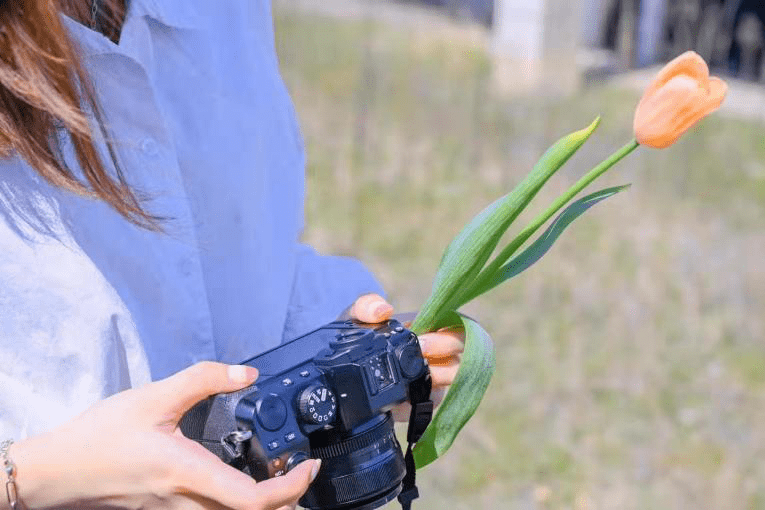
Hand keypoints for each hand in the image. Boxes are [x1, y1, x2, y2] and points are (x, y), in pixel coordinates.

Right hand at [10, 362, 319, 509]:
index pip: (253, 499)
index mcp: (188, 474)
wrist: (56, 471)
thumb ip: (203, 380)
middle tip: (306, 477)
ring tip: (286, 483)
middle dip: (288, 504)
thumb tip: (247, 374)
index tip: (310, 467)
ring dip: (266, 508)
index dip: (290, 488)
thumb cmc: (99, 438)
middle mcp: (187, 502)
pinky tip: (245, 486)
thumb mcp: (154, 397)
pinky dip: (240, 505)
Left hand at [348, 293, 464, 420]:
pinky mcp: (422, 401)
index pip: (458, 326)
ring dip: (438, 376)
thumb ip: (366, 305)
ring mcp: (432, 378)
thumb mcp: (355, 316)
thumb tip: (384, 310)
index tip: (423, 337)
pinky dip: (423, 399)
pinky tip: (404, 398)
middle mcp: (435, 353)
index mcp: (427, 329)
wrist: (343, 372)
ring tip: (412, 375)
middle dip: (444, 349)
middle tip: (420, 350)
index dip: (450, 331)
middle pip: (462, 351)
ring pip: (454, 377)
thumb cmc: (357, 336)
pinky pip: (435, 402)